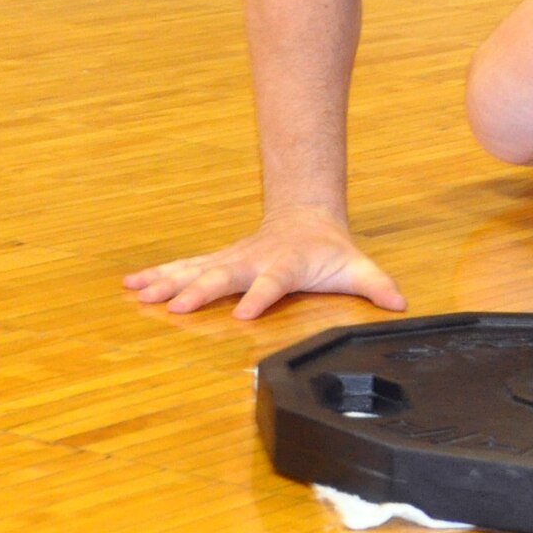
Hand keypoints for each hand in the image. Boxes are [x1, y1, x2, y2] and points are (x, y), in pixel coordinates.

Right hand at [123, 206, 406, 318]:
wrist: (307, 217)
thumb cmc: (331, 251)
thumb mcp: (358, 267)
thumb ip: (377, 285)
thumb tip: (401, 303)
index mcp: (286, 265)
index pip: (273, 282)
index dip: (260, 297)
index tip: (243, 315)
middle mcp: (254, 260)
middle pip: (224, 275)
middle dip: (200, 291)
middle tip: (174, 308)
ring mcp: (233, 258)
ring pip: (197, 269)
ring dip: (167, 281)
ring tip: (137, 292)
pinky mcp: (219, 260)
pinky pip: (185, 267)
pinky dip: (158, 274)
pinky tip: (132, 284)